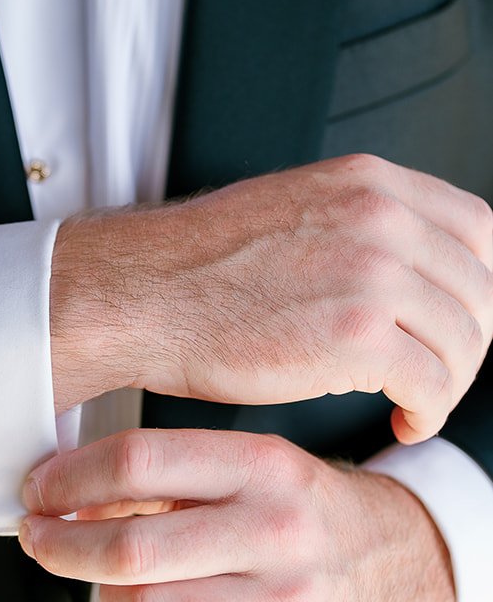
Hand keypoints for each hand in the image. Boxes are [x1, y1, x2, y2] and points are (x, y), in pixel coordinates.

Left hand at [19, 427, 455, 601]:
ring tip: (109, 582)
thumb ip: (165, 478)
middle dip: (62, 546)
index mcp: (264, 467)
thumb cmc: (303, 512)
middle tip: (42, 540)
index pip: (139, 463)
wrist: (402, 567)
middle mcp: (280, 533)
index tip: (38, 491)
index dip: (68, 479)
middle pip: (130, 548)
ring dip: (105, 596)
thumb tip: (67, 494)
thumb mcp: (250, 467)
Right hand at [50, 153, 492, 443]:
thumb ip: (359, 225)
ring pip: (462, 340)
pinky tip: (399, 419)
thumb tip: (409, 265)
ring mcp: (372, 274)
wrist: (142, 294)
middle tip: (438, 372)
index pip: (477, 228)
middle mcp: (380, 218)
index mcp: (369, 182)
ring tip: (415, 403)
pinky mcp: (356, 337)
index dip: (478, 282)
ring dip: (449, 382)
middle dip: (468, 342)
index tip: (458, 318)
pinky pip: (432, 382)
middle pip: (478, 288)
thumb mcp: (295, 210)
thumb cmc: (201, 269)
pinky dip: (427, 411)